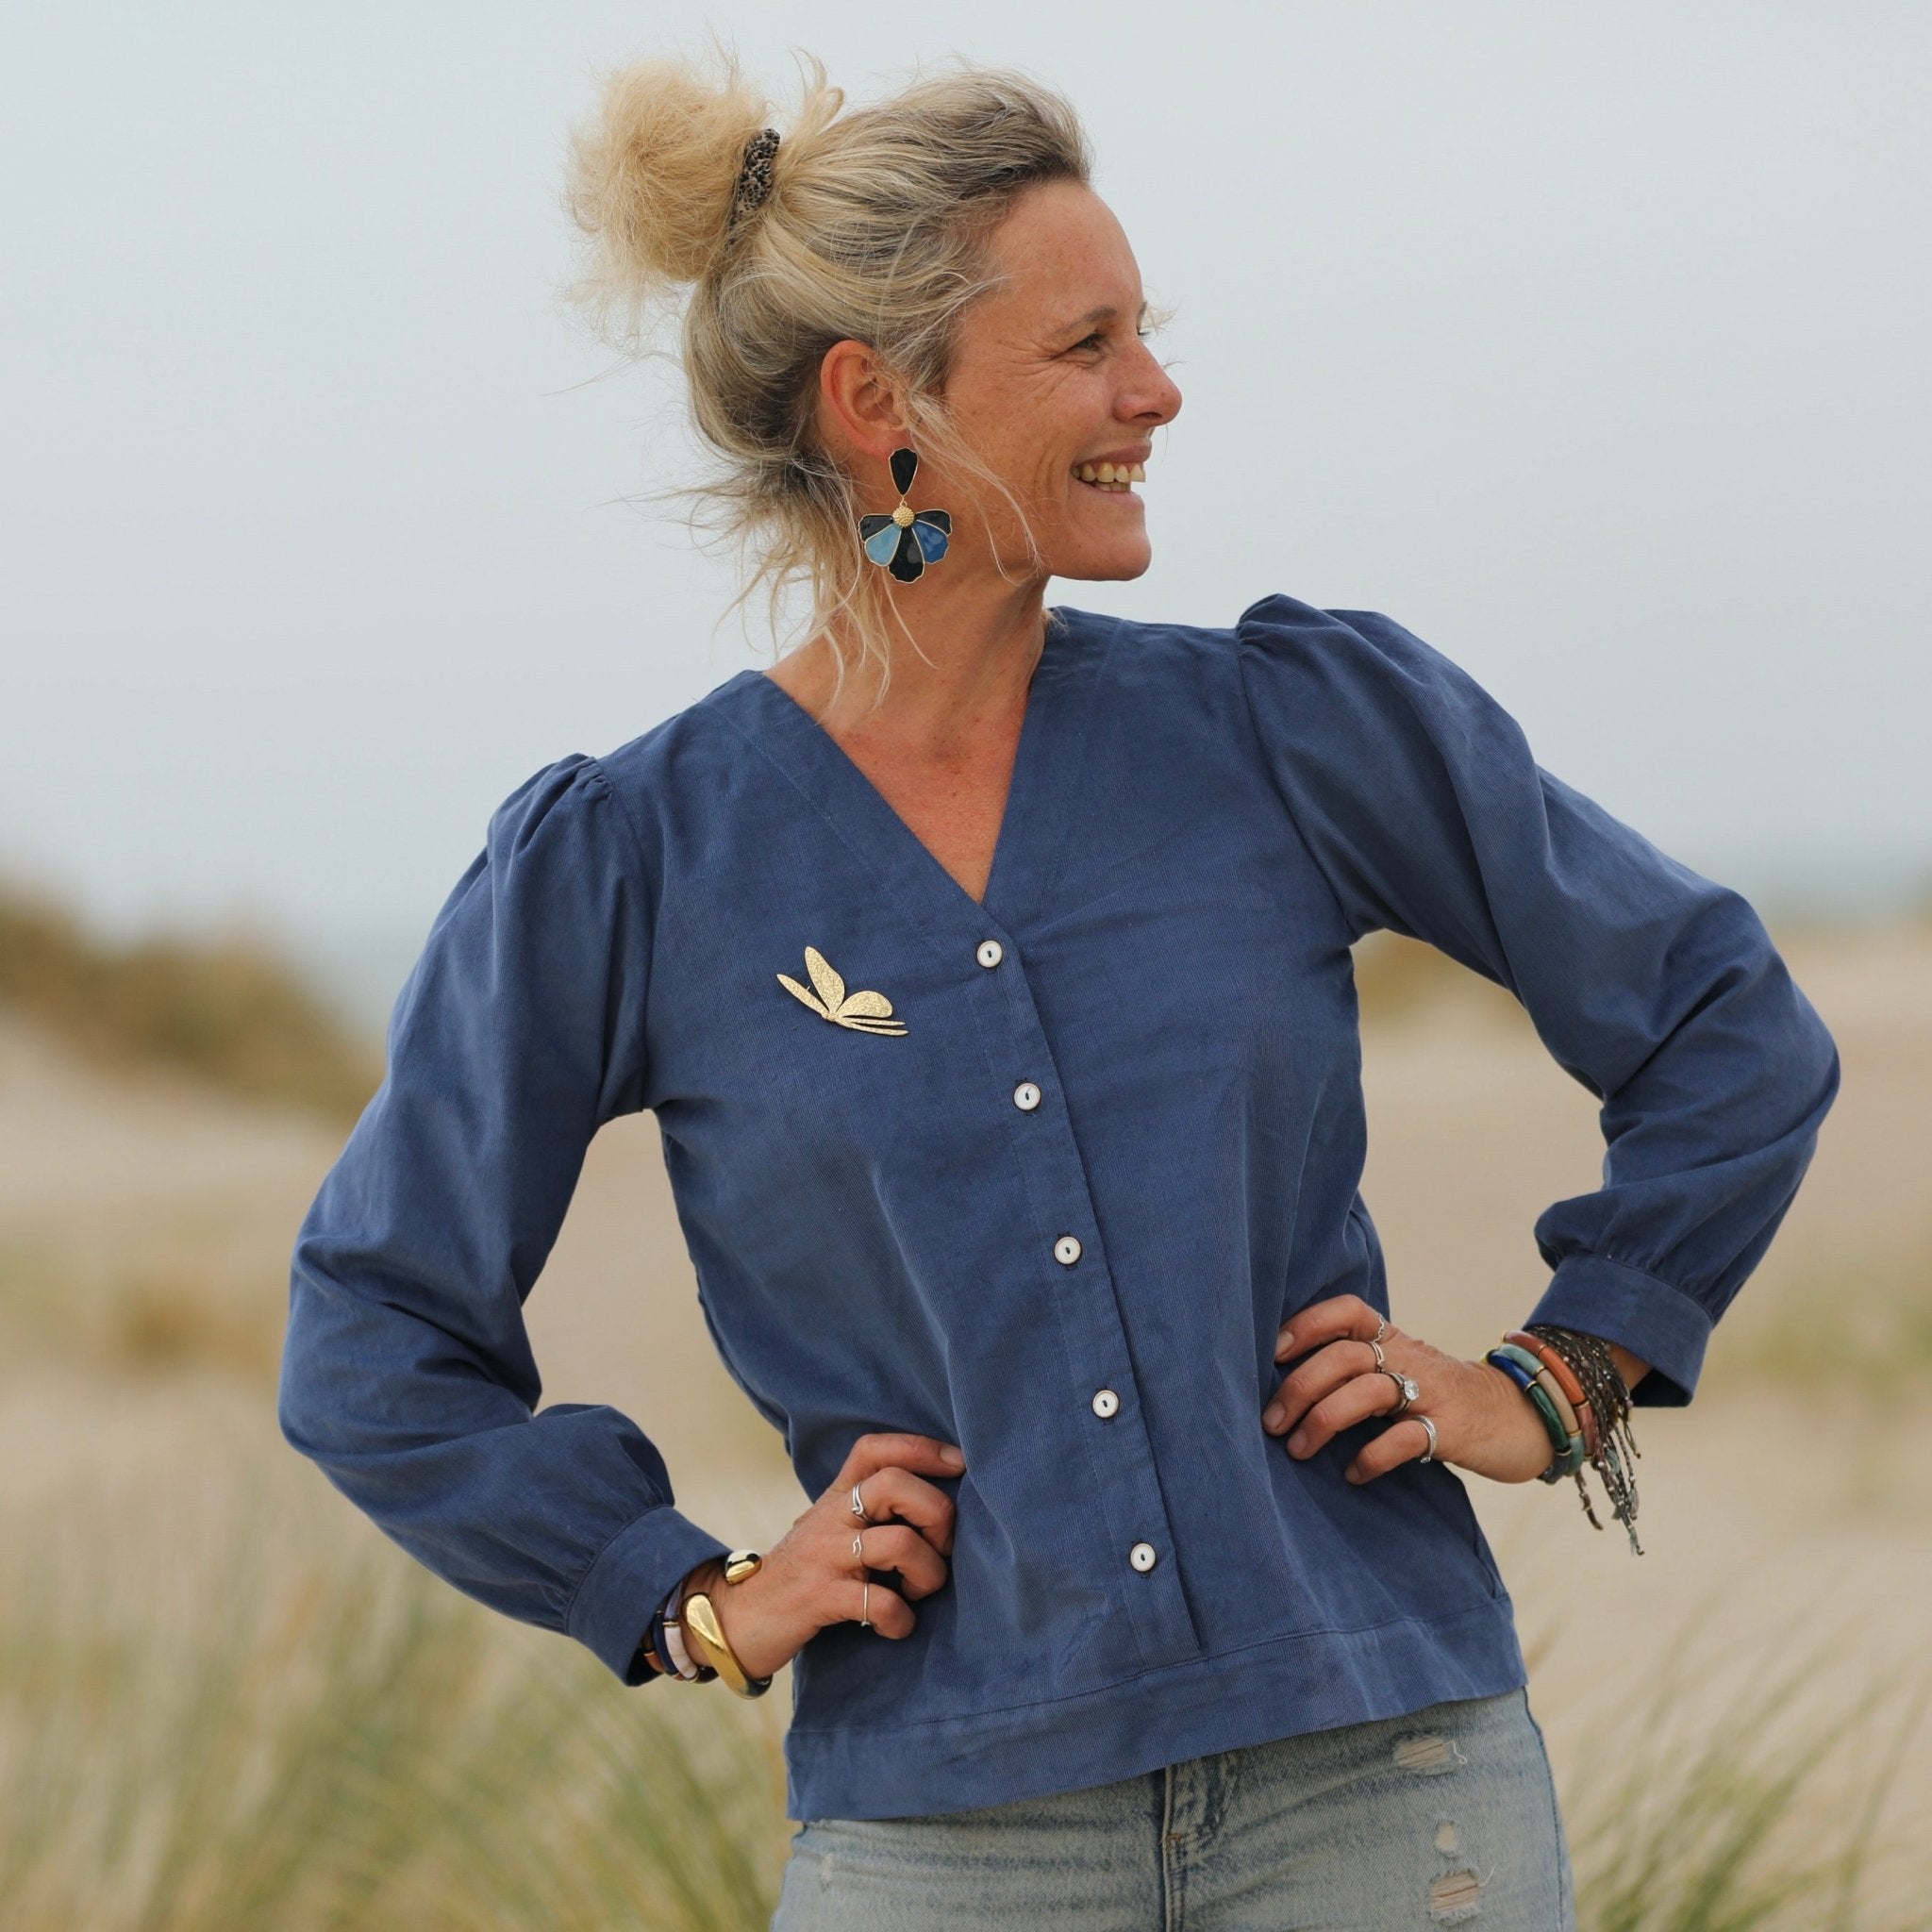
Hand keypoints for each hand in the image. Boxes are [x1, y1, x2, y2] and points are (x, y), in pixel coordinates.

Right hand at [684, 1431, 965, 1682]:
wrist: (737, 1618)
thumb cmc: (801, 1574)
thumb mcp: (829, 1529)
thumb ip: (869, 1511)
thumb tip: (940, 1505)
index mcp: (836, 1496)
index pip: (875, 1448)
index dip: (921, 1447)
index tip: (959, 1463)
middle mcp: (831, 1517)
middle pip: (895, 1484)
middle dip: (938, 1513)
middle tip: (943, 1547)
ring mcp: (825, 1556)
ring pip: (899, 1544)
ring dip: (929, 1573)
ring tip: (921, 1591)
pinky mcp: (820, 1598)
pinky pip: (879, 1602)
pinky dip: (900, 1619)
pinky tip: (895, 1626)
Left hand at [1261, 1294, 1552, 1485]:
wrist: (1523, 1416)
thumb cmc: (1442, 1397)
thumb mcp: (1402, 1369)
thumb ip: (1357, 1370)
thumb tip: (1283, 1388)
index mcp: (1393, 1340)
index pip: (1347, 1312)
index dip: (1307, 1325)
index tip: (1272, 1353)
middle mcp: (1409, 1358)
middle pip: (1345, 1356)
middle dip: (1299, 1387)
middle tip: (1271, 1423)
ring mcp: (1432, 1393)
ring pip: (1369, 1392)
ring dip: (1324, 1420)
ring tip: (1298, 1450)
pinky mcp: (1453, 1430)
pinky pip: (1406, 1439)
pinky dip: (1373, 1456)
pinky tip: (1353, 1474)